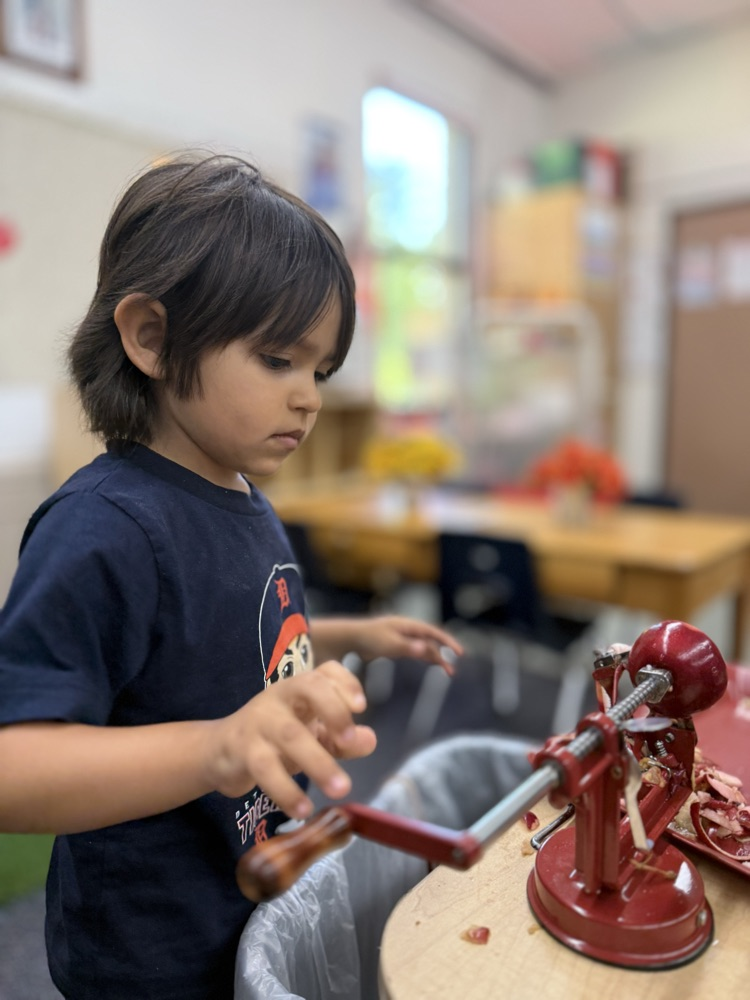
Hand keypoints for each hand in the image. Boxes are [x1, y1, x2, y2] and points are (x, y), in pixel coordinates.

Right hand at [208, 662, 375, 819]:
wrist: (219, 751)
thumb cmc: (275, 739)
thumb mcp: (312, 736)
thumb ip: (341, 739)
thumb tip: (370, 740)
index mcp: (300, 689)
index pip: (325, 671)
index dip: (346, 682)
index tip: (361, 707)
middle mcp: (280, 697)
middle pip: (308, 688)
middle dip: (334, 711)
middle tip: (349, 741)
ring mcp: (259, 721)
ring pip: (290, 734)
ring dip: (318, 762)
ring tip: (341, 789)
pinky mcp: (243, 750)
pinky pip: (266, 769)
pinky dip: (286, 791)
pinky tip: (303, 809)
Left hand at [351, 615, 462, 674]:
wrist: (351, 637)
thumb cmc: (369, 638)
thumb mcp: (390, 644)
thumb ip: (408, 647)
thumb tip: (427, 649)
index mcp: (408, 625)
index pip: (434, 632)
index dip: (448, 641)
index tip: (460, 653)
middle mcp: (408, 630)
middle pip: (432, 641)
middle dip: (445, 654)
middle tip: (454, 670)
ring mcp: (403, 637)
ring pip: (425, 647)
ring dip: (437, 658)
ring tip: (449, 672)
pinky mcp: (397, 644)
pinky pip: (417, 651)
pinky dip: (426, 657)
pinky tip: (433, 664)